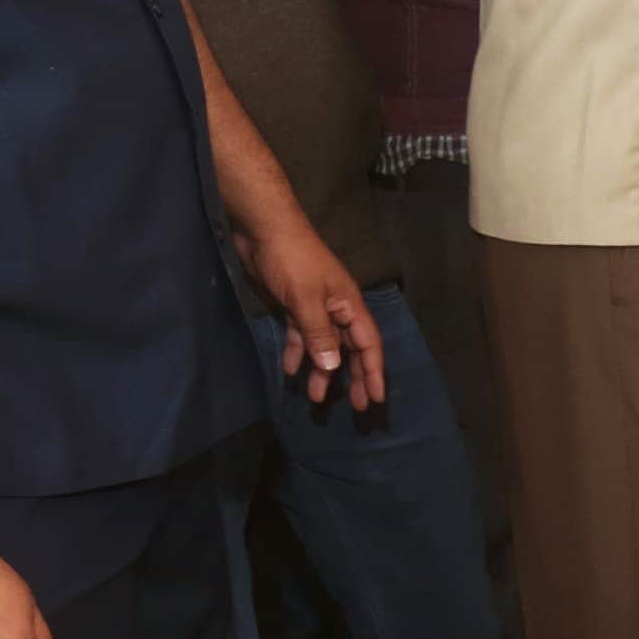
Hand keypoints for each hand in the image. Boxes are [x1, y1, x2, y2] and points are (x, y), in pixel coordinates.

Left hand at [241, 213, 385, 410]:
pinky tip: (292, 371)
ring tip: (315, 398)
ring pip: (324, 347)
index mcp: (349, 306)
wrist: (264, 230)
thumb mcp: (306, 299)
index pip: (368, 345)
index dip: (373, 372)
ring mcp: (315, 309)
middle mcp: (337, 310)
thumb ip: (319, 334)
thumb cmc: (292, 260)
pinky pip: (301, 336)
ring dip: (322, 371)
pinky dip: (298, 353)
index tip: (375, 399)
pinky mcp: (294, 306)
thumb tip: (333, 367)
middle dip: (353, 378)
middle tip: (355, 408)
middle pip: (350, 350)